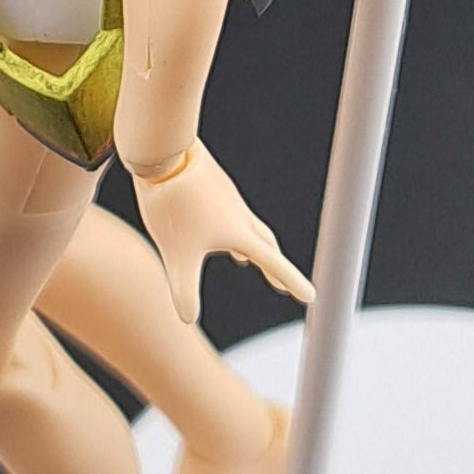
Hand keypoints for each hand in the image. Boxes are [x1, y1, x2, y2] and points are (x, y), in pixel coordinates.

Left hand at [133, 143, 311, 326]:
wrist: (163, 154)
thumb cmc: (171, 206)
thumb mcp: (176, 256)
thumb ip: (184, 291)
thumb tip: (187, 319)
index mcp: (238, 233)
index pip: (273, 263)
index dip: (292, 281)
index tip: (311, 297)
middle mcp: (239, 215)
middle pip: (265, 245)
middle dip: (275, 268)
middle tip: (283, 287)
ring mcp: (227, 198)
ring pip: (246, 226)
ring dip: (251, 246)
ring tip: (245, 261)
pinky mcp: (212, 185)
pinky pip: (228, 212)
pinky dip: (231, 227)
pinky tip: (214, 229)